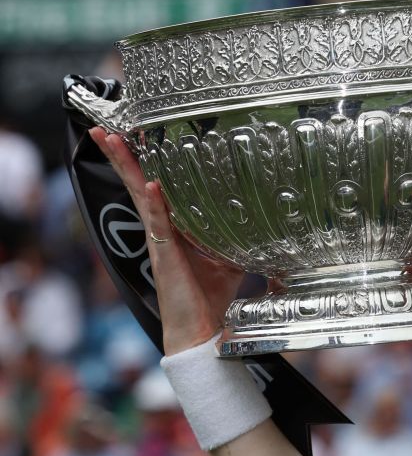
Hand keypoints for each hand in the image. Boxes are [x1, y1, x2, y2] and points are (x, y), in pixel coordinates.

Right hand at [89, 128, 243, 353]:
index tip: (134, 133)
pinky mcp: (164, 257)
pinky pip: (157, 225)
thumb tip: (265, 219)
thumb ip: (235, 235)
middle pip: (137, 183)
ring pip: (139, 196)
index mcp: (173, 226)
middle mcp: (160, 229)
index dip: (143, 160)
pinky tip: (151, 186)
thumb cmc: (210, 295)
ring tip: (111, 139)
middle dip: (120, 155)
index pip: (154, 185)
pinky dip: (154, 204)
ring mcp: (159, 241)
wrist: (201, 329)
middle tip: (103, 126)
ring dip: (127, 167)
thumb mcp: (229, 256)